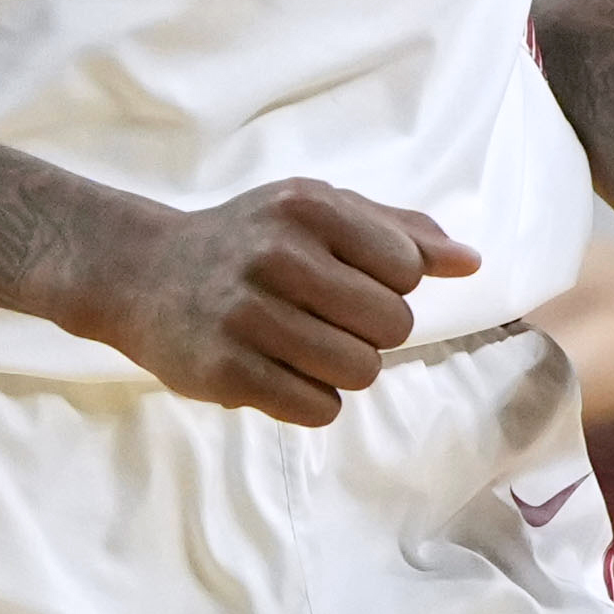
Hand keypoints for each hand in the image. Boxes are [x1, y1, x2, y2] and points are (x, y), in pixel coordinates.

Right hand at [77, 179, 480, 424]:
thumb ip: (399, 231)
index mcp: (308, 206)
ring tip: (302, 345)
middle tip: (325, 317)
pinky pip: (319, 408)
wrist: (142, 272)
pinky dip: (310, 399)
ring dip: (343, 369)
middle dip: (370, 331)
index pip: (407, 269)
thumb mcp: (317, 210)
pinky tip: (278, 370)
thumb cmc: (248, 239)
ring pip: (360, 371)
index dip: (389, 284)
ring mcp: (248, 315)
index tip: (349, 279)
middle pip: (392, 326)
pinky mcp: (226, 370)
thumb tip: (471, 262)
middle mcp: (278, 254)